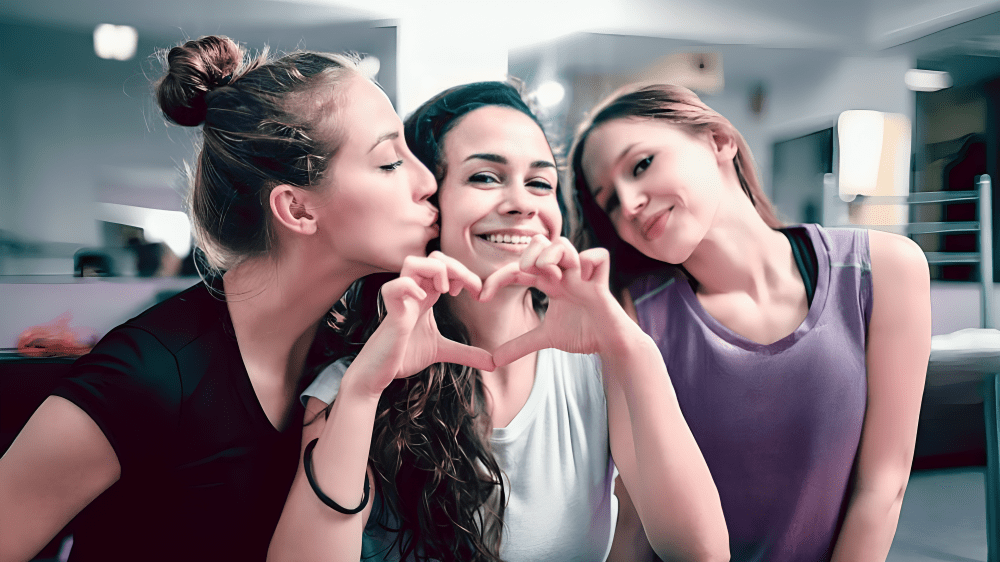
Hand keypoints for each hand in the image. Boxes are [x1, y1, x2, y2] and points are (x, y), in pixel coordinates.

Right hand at [350, 252, 494, 397]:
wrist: (379, 373)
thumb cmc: (404, 355)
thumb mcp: (443, 351)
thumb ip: (467, 353)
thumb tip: (494, 363)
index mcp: (426, 295)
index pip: (446, 266)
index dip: (466, 273)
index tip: (478, 293)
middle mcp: (414, 292)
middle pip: (434, 258)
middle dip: (458, 268)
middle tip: (470, 290)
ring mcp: (401, 300)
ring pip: (412, 262)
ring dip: (434, 271)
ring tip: (444, 291)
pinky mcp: (391, 313)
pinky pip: (393, 287)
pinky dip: (409, 288)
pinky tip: (424, 301)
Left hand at [479, 236, 626, 366]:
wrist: (609, 344)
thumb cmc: (582, 333)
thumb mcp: (545, 338)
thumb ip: (520, 345)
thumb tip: (494, 361)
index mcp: (548, 283)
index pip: (518, 269)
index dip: (497, 279)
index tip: (481, 297)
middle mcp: (563, 274)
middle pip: (541, 243)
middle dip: (527, 253)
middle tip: (524, 273)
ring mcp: (581, 276)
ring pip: (564, 245)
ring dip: (552, 254)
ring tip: (548, 273)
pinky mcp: (601, 283)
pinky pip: (598, 256)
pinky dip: (589, 261)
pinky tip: (582, 278)